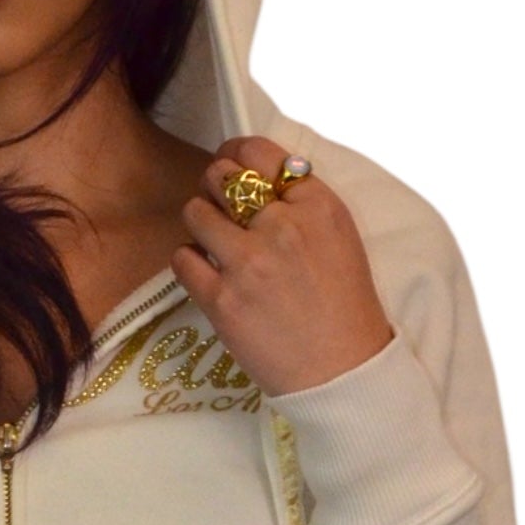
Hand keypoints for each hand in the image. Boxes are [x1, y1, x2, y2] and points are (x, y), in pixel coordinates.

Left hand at [172, 136, 392, 396]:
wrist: (342, 371)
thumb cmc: (343, 306)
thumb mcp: (339, 238)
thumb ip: (302, 203)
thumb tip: (254, 172)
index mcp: (319, 207)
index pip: (259, 152)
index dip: (237, 155)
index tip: (233, 167)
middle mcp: (282, 227)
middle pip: (220, 176)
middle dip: (217, 190)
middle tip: (225, 212)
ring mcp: (249, 263)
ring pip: (195, 211)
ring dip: (201, 225)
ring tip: (217, 246)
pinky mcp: (221, 299)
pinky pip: (181, 257)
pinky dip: (190, 263)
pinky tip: (209, 276)